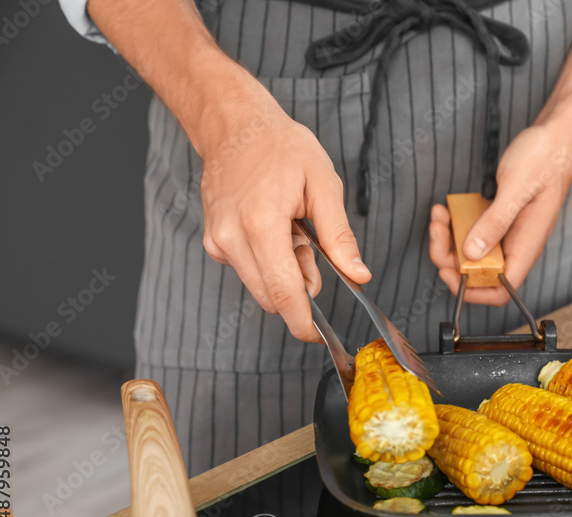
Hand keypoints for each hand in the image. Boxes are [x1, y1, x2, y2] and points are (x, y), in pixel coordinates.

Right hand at [199, 84, 370, 341]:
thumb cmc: (281, 147)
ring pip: (259, 286)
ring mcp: (218, 241)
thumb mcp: (323, 184)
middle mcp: (232, 238)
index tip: (318, 336)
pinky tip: (271, 226)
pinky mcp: (213, 241)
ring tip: (291, 229)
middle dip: (298, 286)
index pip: (283, 293)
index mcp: (262, 224)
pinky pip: (247, 270)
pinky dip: (266, 261)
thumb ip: (340, 236)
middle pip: (272, 296)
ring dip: (283, 272)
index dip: (303, 322)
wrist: (234, 125)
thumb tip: (358, 275)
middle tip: (309, 244)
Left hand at [428, 123, 571, 305]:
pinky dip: (456, 224)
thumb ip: (494, 222)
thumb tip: (472, 253)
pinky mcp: (499, 218)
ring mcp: (506, 232)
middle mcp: (516, 245)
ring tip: (440, 216)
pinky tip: (448, 208)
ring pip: (471, 252)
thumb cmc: (545, 159)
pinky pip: (473, 231)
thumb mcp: (516, 189)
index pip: (501, 289)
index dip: (473, 290)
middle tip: (438, 230)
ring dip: (449, 239)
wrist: (556, 137)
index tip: (450, 271)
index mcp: (526, 247)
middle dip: (450, 257)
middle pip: (478, 272)